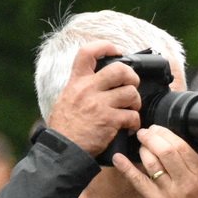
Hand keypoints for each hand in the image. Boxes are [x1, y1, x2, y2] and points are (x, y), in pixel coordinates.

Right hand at [46, 41, 143, 156]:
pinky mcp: (109, 121)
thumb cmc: (64, 127)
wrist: (62, 150)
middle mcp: (88, 89)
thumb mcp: (66, 99)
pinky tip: (129, 127)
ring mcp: (99, 105)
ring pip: (131, 93)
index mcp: (76, 82)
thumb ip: (81, 87)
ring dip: (136, 102)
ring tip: (131, 109)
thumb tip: (98, 79)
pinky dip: (135, 122)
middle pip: (120, 70)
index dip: (106, 46)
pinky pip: (132, 116)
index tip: (117, 51)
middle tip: (132, 85)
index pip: (88, 52)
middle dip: (132, 77)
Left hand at [111, 127, 197, 197]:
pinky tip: (118, 158)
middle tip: (144, 132)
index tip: (158, 129)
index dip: (167, 133)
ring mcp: (170, 193)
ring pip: (153, 163)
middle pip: (167, 151)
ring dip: (143, 149)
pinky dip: (127, 168)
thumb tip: (189, 141)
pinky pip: (139, 181)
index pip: (182, 146)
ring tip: (140, 144)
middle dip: (152, 137)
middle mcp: (187, 182)